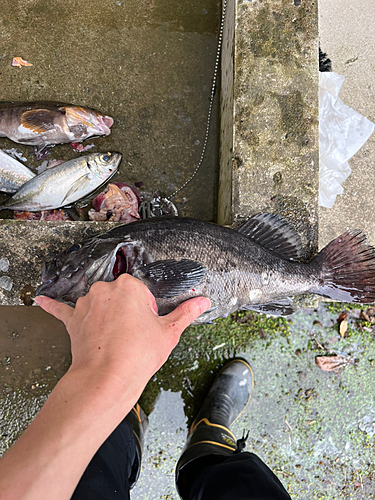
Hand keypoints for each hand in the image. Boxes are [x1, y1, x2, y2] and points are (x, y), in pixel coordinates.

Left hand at [35, 274, 209, 396]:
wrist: (107, 379)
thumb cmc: (137, 355)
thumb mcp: (168, 332)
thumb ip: (186, 313)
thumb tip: (203, 302)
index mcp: (129, 287)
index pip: (142, 293)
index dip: (147, 312)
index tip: (146, 327)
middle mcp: (105, 290)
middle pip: (121, 297)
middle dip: (128, 312)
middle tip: (133, 335)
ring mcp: (86, 304)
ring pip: (100, 304)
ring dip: (105, 316)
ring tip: (114, 340)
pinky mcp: (73, 319)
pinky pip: (61, 309)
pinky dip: (52, 304)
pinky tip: (41, 299)